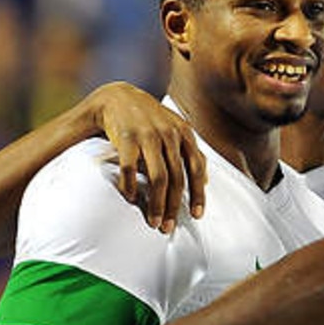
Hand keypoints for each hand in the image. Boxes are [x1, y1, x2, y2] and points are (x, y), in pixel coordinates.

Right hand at [86, 81, 206, 232]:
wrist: (116, 97)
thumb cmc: (149, 119)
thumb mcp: (174, 129)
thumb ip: (190, 151)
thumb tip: (207, 180)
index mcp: (183, 133)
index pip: (196, 168)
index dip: (198, 194)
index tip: (196, 216)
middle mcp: (168, 133)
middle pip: (177, 178)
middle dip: (173, 206)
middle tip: (168, 227)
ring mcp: (147, 134)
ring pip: (157, 177)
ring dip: (155, 203)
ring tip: (152, 221)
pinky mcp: (125, 137)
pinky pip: (130, 168)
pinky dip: (131, 186)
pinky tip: (130, 198)